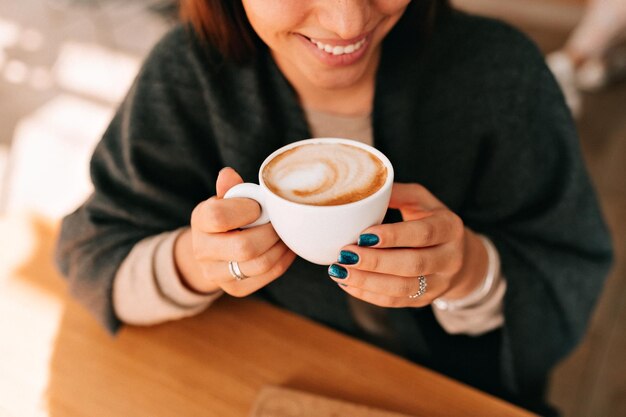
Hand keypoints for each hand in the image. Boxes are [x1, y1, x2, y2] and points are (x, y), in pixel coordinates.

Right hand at [174, 167, 296, 296]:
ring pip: (259, 264)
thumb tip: (228, 174)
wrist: (214, 249)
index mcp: (200, 220)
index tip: (259, 206)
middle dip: (271, 232)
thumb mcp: (225, 199)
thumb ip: (230, 189)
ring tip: (286, 234)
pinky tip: (286, 247)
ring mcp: (216, 274)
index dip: (246, 210)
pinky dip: (284, 260)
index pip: (219, 216)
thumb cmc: (228, 216)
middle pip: (244, 247)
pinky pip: (268, 276)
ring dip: (280, 247)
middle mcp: (202, 251)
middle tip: (281, 222)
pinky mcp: (235, 289)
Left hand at [328, 183, 486, 306]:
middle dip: (375, 262)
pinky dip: (368, 294)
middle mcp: (450, 258)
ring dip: (367, 281)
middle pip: (412, 265)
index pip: (422, 234)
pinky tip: (347, 282)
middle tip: (345, 254)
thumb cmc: (431, 220)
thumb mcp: (422, 201)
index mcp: (449, 228)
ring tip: (339, 270)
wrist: (460, 257)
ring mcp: (439, 283)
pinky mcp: (424, 301)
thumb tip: (364, 190)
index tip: (363, 235)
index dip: (393, 236)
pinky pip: (394, 302)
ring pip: (403, 289)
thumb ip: (397, 194)